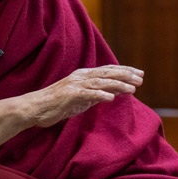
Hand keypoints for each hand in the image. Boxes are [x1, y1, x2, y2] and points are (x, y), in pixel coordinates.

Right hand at [28, 65, 143, 127]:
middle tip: (141, 78)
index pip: (108, 70)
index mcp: (84, 75)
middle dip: (126, 75)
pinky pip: (87, 93)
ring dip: (118, 84)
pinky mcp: (70, 94)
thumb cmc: (57, 104)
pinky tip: (111, 97)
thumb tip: (113, 93)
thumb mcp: (81, 98)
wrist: (36, 107)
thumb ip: (96, 94)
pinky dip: (100, 94)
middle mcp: (81, 76)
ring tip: (132, 88)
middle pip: (107, 73)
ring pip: (100, 82)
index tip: (138, 73)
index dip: (124, 70)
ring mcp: (75, 84)